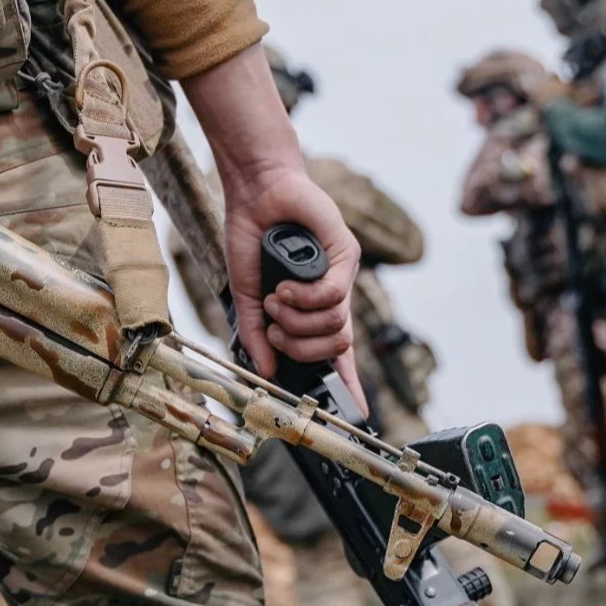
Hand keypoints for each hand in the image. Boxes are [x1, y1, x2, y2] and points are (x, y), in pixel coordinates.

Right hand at [223, 163, 365, 396]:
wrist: (256, 195)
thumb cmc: (253, 240)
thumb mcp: (248, 296)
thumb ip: (256, 334)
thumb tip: (266, 372)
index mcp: (314, 308)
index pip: (338, 352)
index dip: (349, 383)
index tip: (357, 411)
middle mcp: (333, 295)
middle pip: (336, 346)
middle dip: (300, 347)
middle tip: (273, 329)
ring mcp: (343, 275)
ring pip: (336, 324)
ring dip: (298, 321)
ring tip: (276, 299)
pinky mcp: (346, 253)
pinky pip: (334, 295)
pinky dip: (305, 298)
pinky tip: (286, 287)